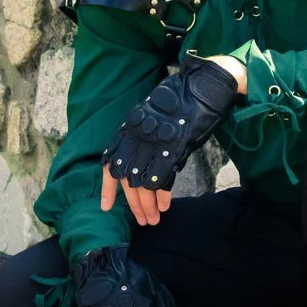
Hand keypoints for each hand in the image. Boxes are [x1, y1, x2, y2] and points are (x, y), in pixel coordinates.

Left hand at [100, 53, 238, 223]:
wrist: (200, 86)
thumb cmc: (180, 100)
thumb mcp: (153, 118)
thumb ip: (144, 139)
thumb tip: (140, 164)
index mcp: (128, 130)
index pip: (110, 164)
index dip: (108, 188)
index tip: (106, 207)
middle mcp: (136, 138)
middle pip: (128, 180)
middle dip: (133, 204)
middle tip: (142, 221)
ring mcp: (153, 143)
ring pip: (143, 184)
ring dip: (147, 206)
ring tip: (153, 220)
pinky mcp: (172, 148)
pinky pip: (161, 179)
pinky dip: (161, 195)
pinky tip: (164, 206)